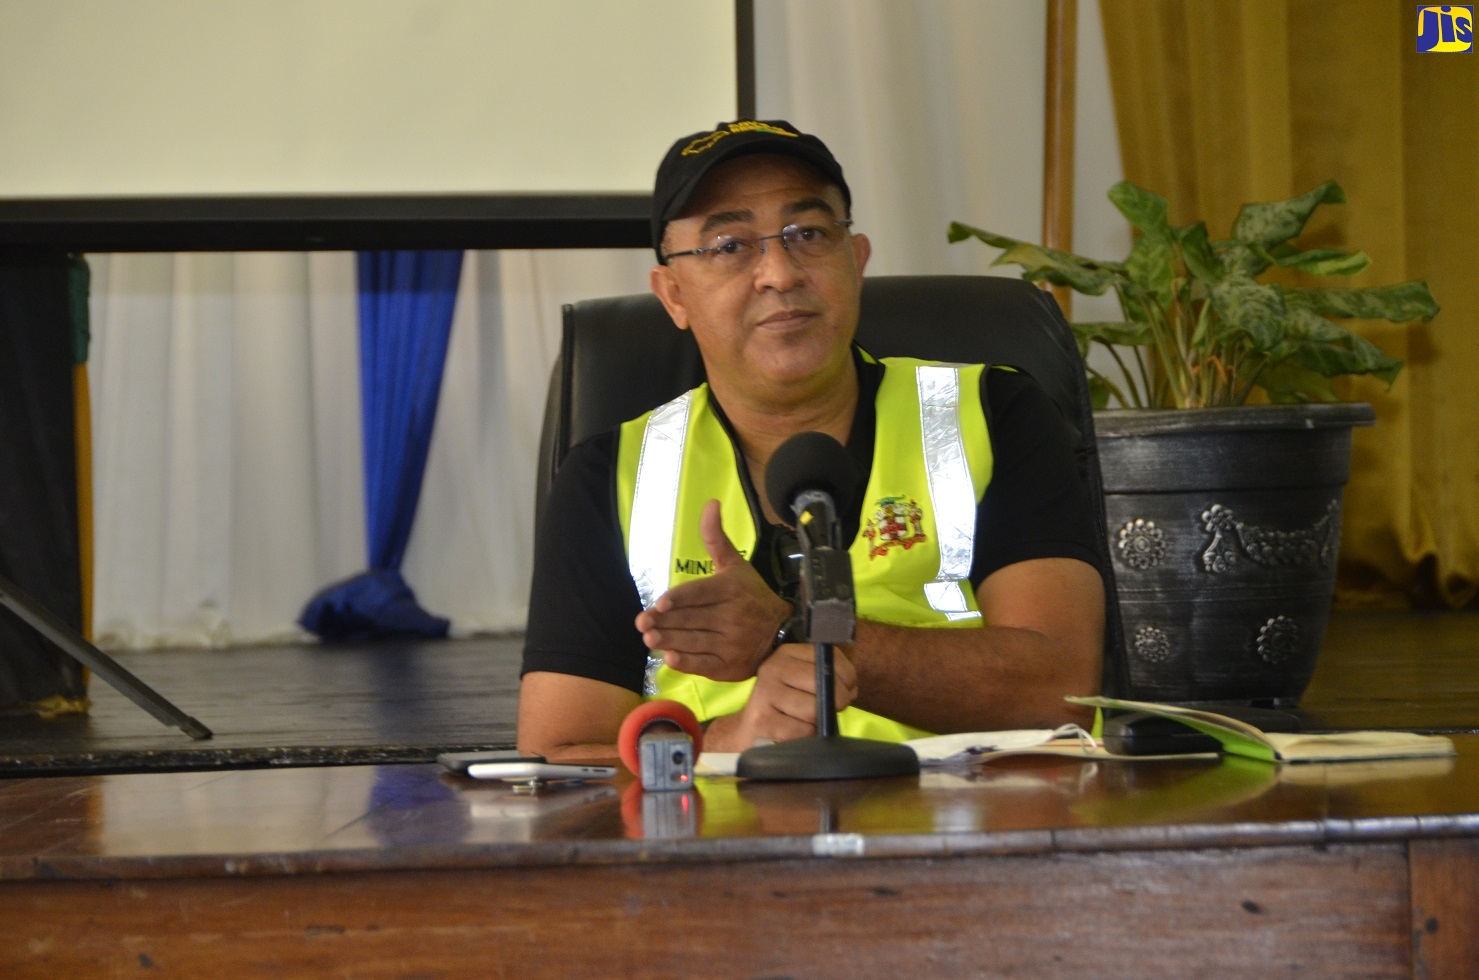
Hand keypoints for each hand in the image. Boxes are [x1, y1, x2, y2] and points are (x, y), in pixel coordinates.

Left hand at [634, 500, 791, 681]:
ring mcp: (731, 643)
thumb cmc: (751, 595)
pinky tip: (670, 658)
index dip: (679, 599)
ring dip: (670, 641)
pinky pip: (705, 664)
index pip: (700, 594)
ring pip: (694, 641)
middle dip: (665, 622)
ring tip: (649, 639)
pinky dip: (687, 662)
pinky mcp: (729, 665)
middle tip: (642, 623)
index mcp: (730, 589)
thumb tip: (710, 503)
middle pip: (691, 619)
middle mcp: (732, 616)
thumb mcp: (734, 565)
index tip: (659, 604)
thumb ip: (716, 538)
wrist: (780, 632)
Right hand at [703, 644, 858, 750]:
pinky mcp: (762, 720)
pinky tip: (798, 733)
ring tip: (810, 722)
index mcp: (787, 653)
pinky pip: (803, 730)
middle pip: (823, 683)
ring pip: (814, 709)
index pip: (829, 657)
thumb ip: (829, 678)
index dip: (848, 677)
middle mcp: (773, 668)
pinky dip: (808, 736)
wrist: (751, 731)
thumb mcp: (805, 683)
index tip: (848, 689)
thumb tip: (849, 690)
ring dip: (819, 722)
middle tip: (831, 709)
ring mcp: (764, 693)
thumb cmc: (788, 706)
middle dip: (838, 701)